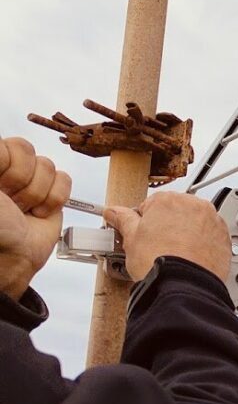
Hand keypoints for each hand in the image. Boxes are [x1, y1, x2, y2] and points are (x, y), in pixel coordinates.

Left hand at [0, 137, 71, 299]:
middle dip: (20, 181)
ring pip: (47, 166)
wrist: (12, 258)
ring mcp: (30, 182)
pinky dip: (54, 199)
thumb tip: (5, 146)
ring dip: (36, 194)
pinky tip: (38, 212)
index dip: (8, 165)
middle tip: (9, 202)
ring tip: (22, 210)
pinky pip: (64, 180)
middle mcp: (6, 171)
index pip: (10, 145)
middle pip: (28, 152)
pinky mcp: (51, 194)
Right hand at [103, 192, 230, 281]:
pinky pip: (210, 237)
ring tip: (174, 255)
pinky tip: (189, 258)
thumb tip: (114, 212)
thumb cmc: (159, 262)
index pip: (151, 205)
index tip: (143, 235)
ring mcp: (213, 221)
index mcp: (169, 200)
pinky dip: (201, 245)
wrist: (184, 287)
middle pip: (175, 213)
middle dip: (166, 227)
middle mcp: (195, 205)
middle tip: (157, 248)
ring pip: (195, 224)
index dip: (144, 223)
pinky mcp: (224, 238)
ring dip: (185, 235)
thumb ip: (123, 219)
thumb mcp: (131, 239)